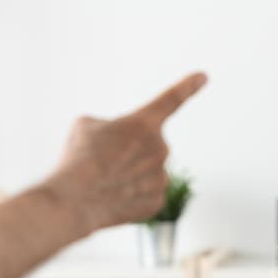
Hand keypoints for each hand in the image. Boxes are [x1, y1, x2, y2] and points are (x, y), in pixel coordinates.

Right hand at [43, 71, 207, 234]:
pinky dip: (131, 194)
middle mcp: (161, 148)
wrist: (74, 201)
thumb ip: (113, 126)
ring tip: (106, 180)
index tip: (203, 77)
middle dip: (129, 150)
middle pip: (147, 144)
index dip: (187, 86)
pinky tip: (114, 197)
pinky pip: (146, 192)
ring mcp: (161, 177)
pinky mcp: (158, 201)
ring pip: (147, 169)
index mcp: (144, 122)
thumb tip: (122, 143)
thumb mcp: (86, 125)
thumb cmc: (77, 157)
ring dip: (129, 172)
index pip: (171, 99)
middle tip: (104, 161)